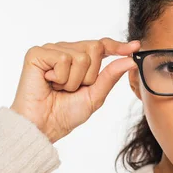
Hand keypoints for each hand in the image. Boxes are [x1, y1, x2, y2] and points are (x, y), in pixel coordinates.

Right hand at [10, 38, 140, 143]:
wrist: (44, 126)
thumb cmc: (66, 113)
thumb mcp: (95, 95)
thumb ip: (110, 76)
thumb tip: (130, 60)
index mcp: (79, 59)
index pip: (102, 45)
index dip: (118, 46)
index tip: (135, 47)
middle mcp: (66, 50)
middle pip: (95, 47)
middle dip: (89, 75)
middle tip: (73, 89)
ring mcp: (51, 50)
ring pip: (80, 56)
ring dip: (73, 81)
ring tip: (59, 88)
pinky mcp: (37, 54)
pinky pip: (63, 59)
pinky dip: (60, 78)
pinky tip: (49, 83)